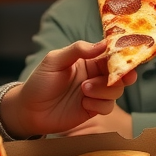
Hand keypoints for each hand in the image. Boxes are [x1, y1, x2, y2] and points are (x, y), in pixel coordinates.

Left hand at [0, 40, 136, 137]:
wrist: (28, 110)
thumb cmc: (39, 82)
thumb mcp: (54, 60)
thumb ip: (77, 50)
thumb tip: (102, 44)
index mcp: (87, 60)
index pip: (109, 55)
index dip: (120, 56)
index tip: (127, 58)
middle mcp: (94, 76)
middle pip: (118, 73)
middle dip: (121, 75)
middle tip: (121, 77)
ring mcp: (94, 93)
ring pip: (115, 90)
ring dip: (104, 90)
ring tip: (84, 90)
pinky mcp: (92, 109)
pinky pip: (107, 106)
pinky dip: (99, 104)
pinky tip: (84, 103)